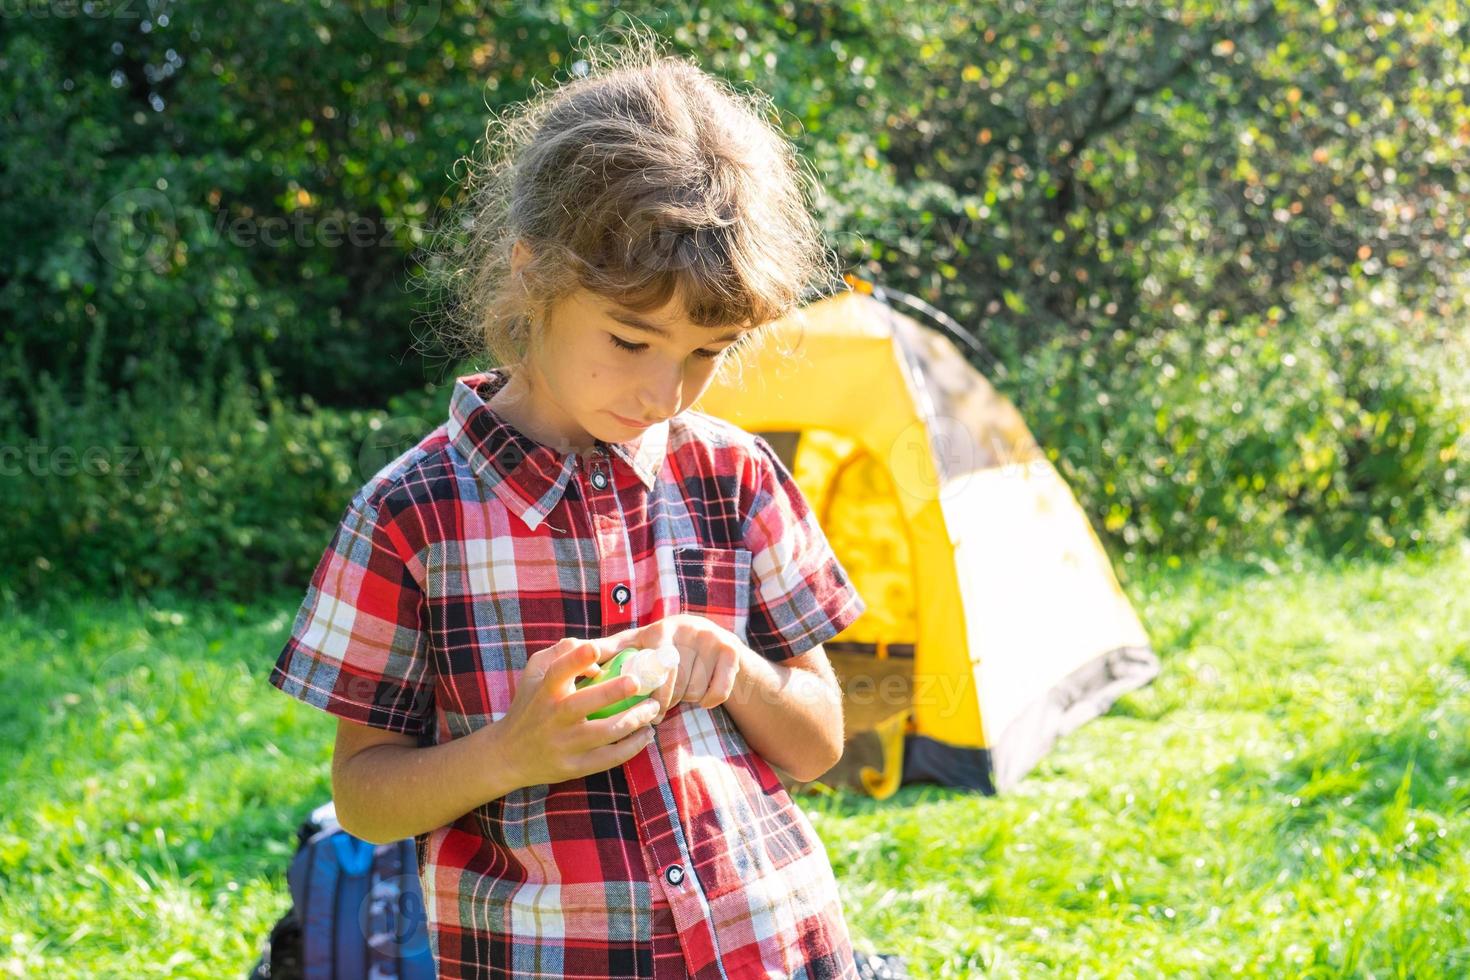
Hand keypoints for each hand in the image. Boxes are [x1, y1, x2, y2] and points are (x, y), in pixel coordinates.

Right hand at [492, 637, 662, 787]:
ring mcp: (564, 745)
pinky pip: (609, 759)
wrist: (508, 756)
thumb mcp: (533, 673)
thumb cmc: (529, 705)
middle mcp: (553, 718)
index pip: (557, 672)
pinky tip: (646, 735)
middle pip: (585, 704)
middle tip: (638, 682)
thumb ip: (560, 653)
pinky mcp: (573, 768)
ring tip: (653, 708)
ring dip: (634, 720)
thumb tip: (594, 651)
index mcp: (544, 692)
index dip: (576, 659)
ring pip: (605, 733)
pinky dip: (632, 747)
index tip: (595, 648)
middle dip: (613, 692)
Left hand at [594, 614, 742, 723]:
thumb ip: (615, 651)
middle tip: (657, 711)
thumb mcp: (643, 647)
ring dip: (687, 698)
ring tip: (681, 698)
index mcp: (655, 630)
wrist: (721, 649)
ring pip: (692, 686)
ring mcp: (707, 637)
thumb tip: (582, 658)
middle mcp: (681, 628)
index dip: (631, 675)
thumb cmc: (671, 653)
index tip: (626, 693)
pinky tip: (706, 702)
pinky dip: (711, 700)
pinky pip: (717, 689)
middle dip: (663, 698)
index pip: (635, 652)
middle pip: (667, 677)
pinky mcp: (730, 650)